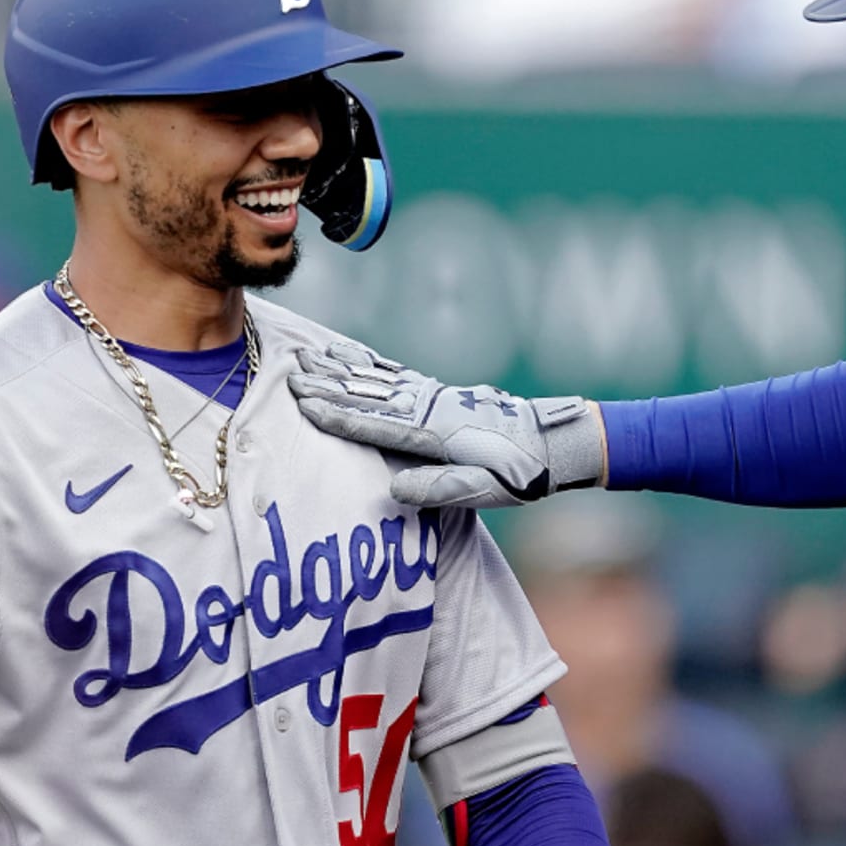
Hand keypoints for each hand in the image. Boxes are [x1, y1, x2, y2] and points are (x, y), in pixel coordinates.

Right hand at [288, 342, 604, 507]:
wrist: (554, 443)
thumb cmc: (522, 474)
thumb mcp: (487, 491)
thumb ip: (443, 489)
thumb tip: (395, 488)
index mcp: (439, 434)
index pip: (378, 424)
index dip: (338, 415)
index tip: (303, 403)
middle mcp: (434, 408)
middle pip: (372, 394)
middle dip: (329, 384)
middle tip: (291, 372)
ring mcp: (438, 397)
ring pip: (381, 379)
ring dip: (343, 368)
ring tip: (312, 354)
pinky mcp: (443, 394)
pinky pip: (400, 375)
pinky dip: (372, 364)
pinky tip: (354, 357)